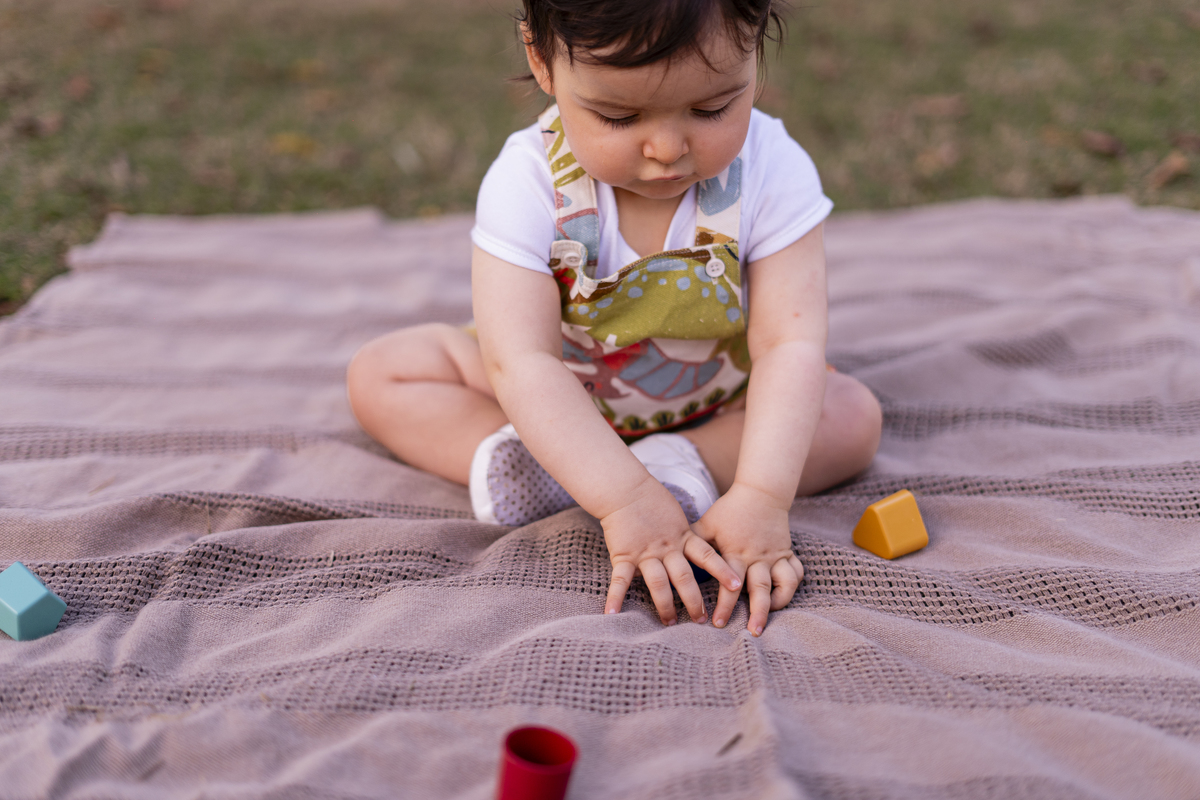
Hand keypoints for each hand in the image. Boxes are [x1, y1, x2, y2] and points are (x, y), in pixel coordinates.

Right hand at [601, 474, 740, 624]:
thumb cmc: (652, 499)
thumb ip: (685, 535)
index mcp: (683, 536)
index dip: (722, 571)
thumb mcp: (677, 516)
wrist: (626, 489)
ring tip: (670, 623)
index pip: (707, 555)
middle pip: (684, 577)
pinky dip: (616, 597)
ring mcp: (645, 552)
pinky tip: (612, 613)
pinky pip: (620, 579)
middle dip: (694, 600)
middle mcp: (667, 548)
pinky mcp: (624, 555)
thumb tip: (697, 551)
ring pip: (658, 583)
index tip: (736, 586)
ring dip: (665, 605)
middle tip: (703, 620)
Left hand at [691, 482, 804, 635]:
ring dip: (779, 602)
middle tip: (752, 632)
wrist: (760, 492)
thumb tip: (670, 559)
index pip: (731, 585)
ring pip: (784, 584)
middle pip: (760, 590)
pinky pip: (797, 572)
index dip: (725, 606)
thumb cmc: (729, 509)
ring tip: (771, 617)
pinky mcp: (787, 552)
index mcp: (737, 553)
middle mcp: (758, 557)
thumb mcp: (707, 524)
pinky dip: (792, 585)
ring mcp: (775, 555)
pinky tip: (783, 596)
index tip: (718, 623)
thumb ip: (691, 543)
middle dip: (758, 613)